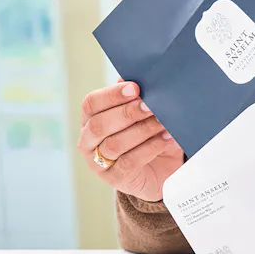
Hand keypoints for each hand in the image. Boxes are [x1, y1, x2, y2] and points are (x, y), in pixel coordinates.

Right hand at [77, 80, 182, 201]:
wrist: (161, 169)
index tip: (135, 88)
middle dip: (126, 113)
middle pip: (99, 125)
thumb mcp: (144, 114)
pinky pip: (130, 161)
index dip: (111, 95)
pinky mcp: (116, 178)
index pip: (91, 104)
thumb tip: (136, 75)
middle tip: (150, 105)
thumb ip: (138, 97)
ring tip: (163, 122)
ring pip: (115, 144)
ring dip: (142, 130)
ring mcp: (99, 163)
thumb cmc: (148, 135)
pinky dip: (151, 147)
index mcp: (90, 119)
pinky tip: (166, 138)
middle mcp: (88, 142)